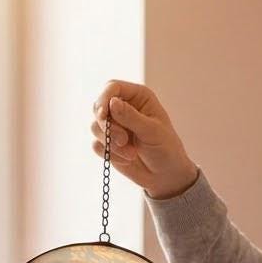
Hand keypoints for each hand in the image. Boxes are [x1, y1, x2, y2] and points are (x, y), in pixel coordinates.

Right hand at [91, 80, 198, 198]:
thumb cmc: (166, 149)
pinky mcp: (108, 143)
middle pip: (99, 107)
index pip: (112, 87)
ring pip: (95, 127)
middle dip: (107, 126)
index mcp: (138, 97)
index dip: (104, 98)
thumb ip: (131, 117)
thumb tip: (111, 103)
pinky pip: (96, 145)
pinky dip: (110, 154)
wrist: (165, 175)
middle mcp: (123, 108)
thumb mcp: (152, 131)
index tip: (102, 115)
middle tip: (123, 141)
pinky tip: (126, 160)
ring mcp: (114, 126)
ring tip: (131, 153)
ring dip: (111, 143)